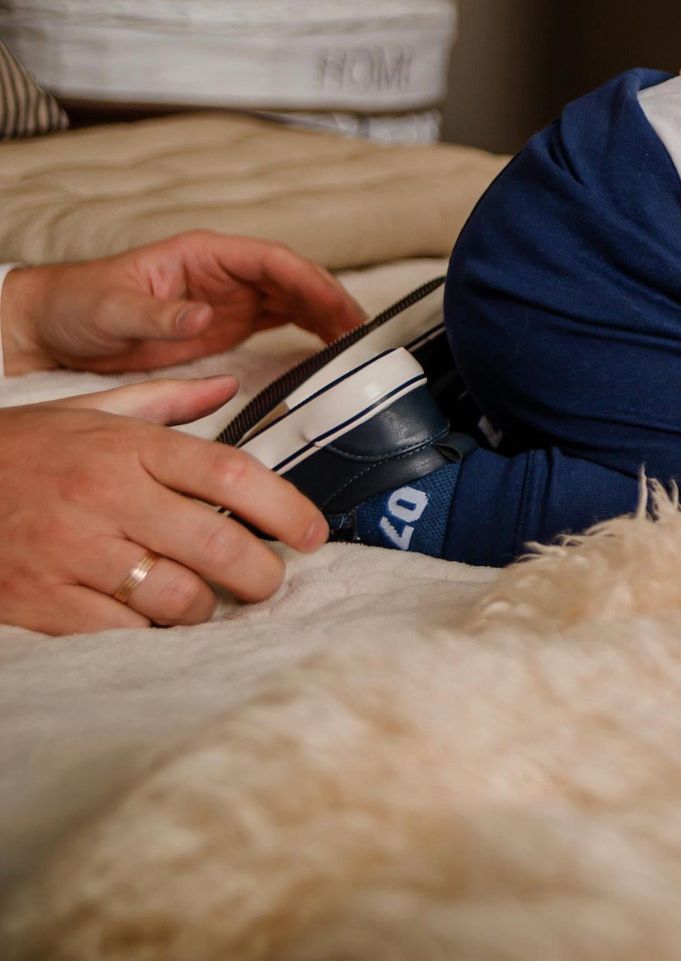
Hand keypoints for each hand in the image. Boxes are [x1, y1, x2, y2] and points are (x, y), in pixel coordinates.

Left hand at [0, 232, 366, 375]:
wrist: (54, 329)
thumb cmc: (77, 305)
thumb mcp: (113, 310)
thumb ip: (160, 315)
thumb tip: (205, 314)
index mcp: (204, 255)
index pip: (272, 260)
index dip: (309, 280)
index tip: (336, 304)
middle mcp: (225, 273)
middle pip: (295, 280)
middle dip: (331, 301)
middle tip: (361, 330)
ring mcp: (231, 298)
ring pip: (296, 300)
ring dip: (328, 318)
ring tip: (357, 343)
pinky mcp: (229, 325)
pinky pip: (282, 323)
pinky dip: (311, 334)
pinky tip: (330, 348)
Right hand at [0, 377, 327, 633]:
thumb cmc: (19, 450)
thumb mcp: (88, 412)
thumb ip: (164, 401)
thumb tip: (227, 385)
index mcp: (128, 448)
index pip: (231, 474)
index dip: (286, 508)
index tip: (314, 533)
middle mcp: (107, 497)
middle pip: (218, 546)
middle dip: (262, 574)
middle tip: (268, 581)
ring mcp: (73, 552)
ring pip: (178, 597)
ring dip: (206, 609)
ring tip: (207, 603)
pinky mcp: (40, 601)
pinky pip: (123, 632)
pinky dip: (148, 633)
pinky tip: (150, 620)